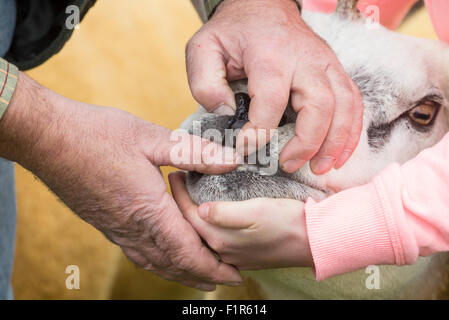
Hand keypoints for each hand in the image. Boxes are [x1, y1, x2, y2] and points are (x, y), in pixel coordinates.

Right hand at [0, 73, 242, 290]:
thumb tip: (232, 160)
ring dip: (180, 273)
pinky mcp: (104, 223)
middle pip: (173, 265)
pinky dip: (158, 262)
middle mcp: (131, 228)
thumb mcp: (150, 138)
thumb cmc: (96, 135)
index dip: (214, 267)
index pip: (187, 252)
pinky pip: (137, 253)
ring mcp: (115, 229)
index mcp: (148, 210)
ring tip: (199, 276)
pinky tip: (162, 257)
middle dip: (202, 276)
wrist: (45, 138)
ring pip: (154, 263)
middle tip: (225, 279)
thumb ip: (194, 152)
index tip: (235, 275)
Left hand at [169, 172, 313, 268]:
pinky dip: (209, 222)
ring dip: (195, 213)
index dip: (179, 193)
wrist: (316, 240)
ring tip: (192, 192)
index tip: (174, 172)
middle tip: (180, 179)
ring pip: (205, 231)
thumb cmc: (288, 222)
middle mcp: (223, 250)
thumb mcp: (257, 212)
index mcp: (221, 239)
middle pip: (193, 224)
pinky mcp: (245, 252)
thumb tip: (200, 209)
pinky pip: (218, 236)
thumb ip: (225, 214)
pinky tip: (212, 210)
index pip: (189, 215)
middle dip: (183, 203)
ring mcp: (234, 254)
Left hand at [186, 0, 362, 174]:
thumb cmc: (233, 32)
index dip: (259, 131)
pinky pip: (354, 102)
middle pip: (319, 104)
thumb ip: (205, 83)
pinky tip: (340, 155)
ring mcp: (325, 64)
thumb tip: (226, 114)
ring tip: (320, 169)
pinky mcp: (335, 71)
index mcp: (269, 54)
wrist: (262, 7)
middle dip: (307, 142)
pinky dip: (351, 131)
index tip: (245, 149)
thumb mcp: (203, 49)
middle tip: (287, 165)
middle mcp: (304, 59)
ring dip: (335, 142)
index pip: (271, 98)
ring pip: (344, 106)